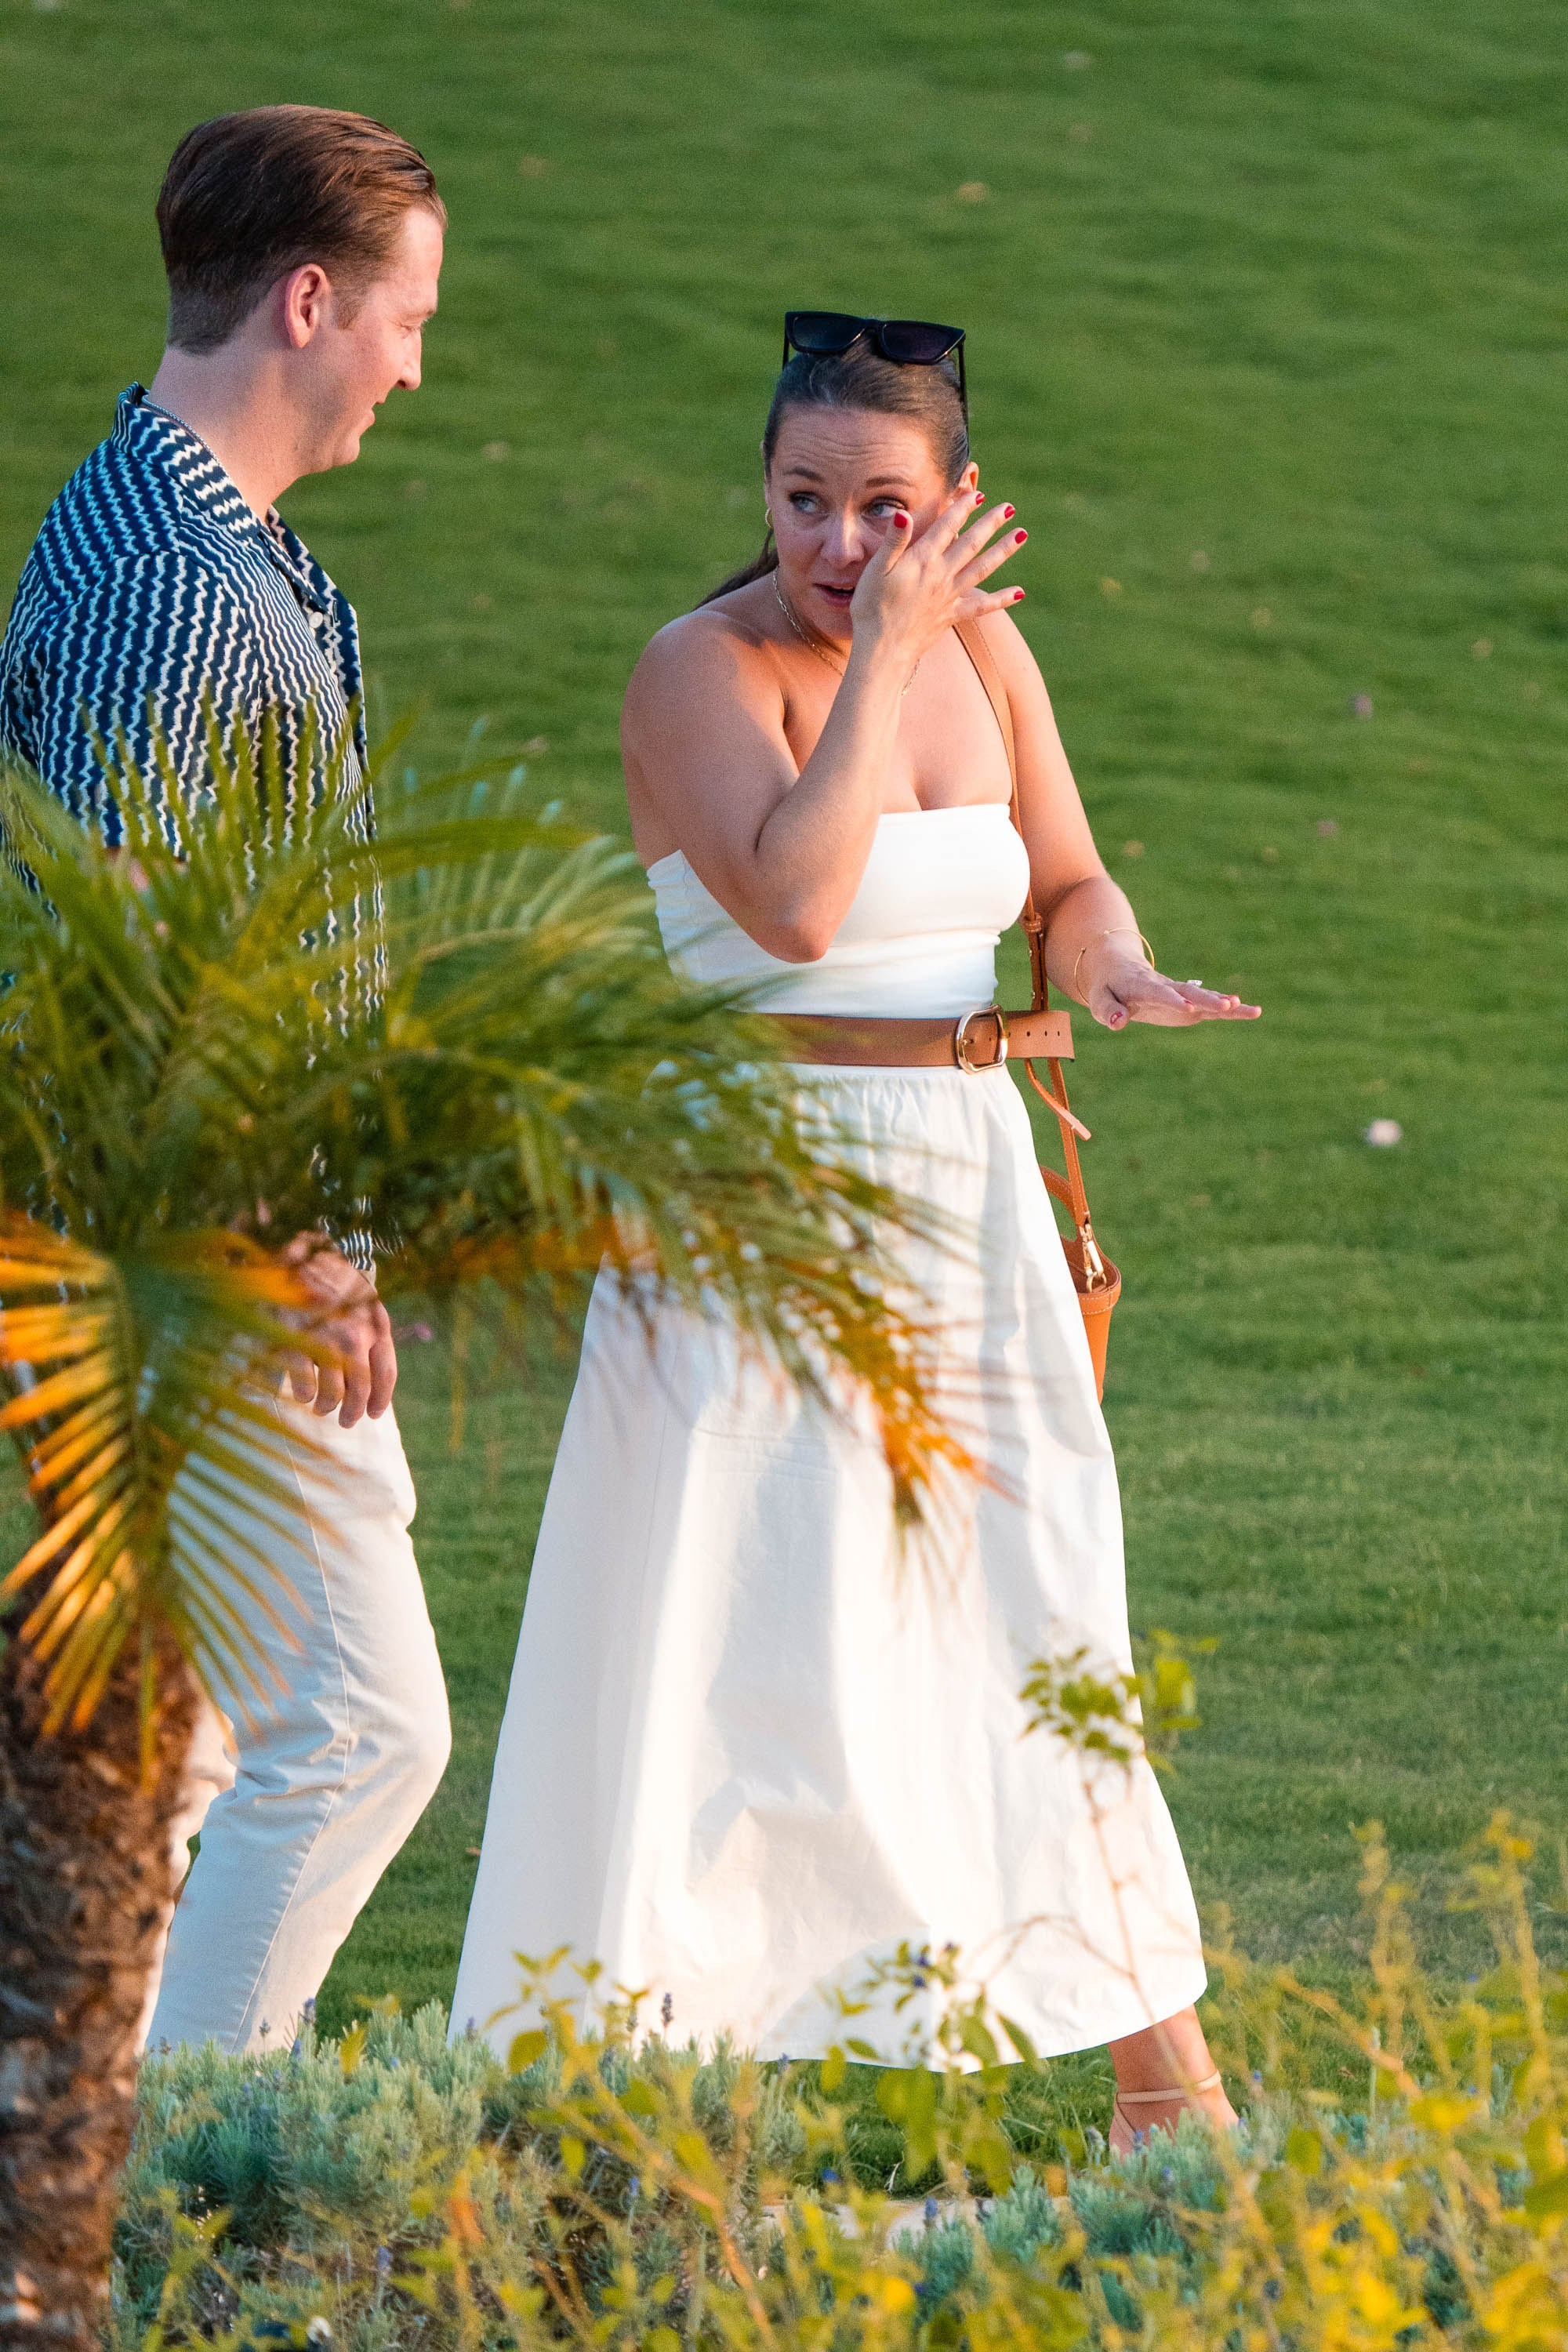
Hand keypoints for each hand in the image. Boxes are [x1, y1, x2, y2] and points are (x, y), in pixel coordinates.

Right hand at [280, 1235, 397, 1425]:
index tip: (374, 1414)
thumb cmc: (335, 1282)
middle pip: (359, 1391)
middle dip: (352, 1412)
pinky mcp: (293, 1341)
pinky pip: (303, 1385)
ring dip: (326, 1407)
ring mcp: (323, 1338)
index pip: (385, 1374)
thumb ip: (374, 1335)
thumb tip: (374, 1381)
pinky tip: (302, 1390)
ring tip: (321, 1406)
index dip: (381, 1400)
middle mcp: (354, 1334)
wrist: (301, 1254)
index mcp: (376, 1324)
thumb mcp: (366, 1302)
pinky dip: (303, 1393)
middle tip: (345, 1421)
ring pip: (330, 1394)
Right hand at [849, 485, 1026, 667]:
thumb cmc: (871, 609)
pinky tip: (1020, 592)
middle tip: (1009, 507)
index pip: (947, 527)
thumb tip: (903, 514)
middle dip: (991, 523)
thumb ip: (893, 541)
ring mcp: (949, 597)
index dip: (962, 508)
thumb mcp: (875, 571)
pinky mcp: (952, 616)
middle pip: (971, 543)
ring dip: (1004, 550)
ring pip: (983, 569)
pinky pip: (982, 607)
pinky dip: (1002, 600)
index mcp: (922, 561)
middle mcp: (941, 575)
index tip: (977, 493)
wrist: (881, 651)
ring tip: (1022, 535)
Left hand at [1081, 944, 1261, 1031]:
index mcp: (1141, 985)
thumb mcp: (1099, 998)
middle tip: (1229, 1004)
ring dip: (1226, 1003)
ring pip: (1204, 997)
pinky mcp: (1188, 1003)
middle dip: (1208, 999)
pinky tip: (1251, 1011)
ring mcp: (1179, 994)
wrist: (1120, 966)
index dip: (1171, 999)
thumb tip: (1117, 1023)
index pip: (1157, 992)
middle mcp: (1165, 986)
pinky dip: (1229, 1010)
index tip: (1187, 1007)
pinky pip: (1209, 1007)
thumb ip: (1107, 1010)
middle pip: (1189, 992)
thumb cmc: (1108, 986)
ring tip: (1251, 1009)